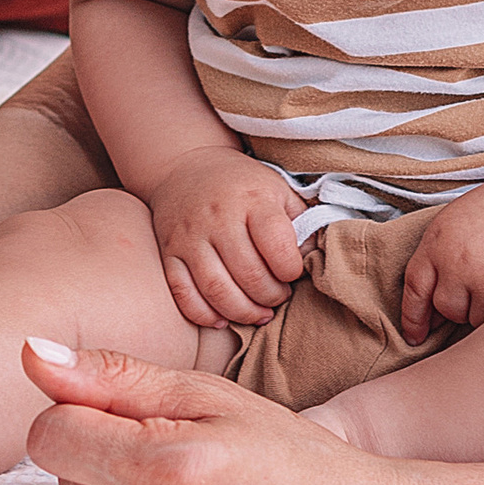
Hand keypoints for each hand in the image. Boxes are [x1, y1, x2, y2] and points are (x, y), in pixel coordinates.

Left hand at [22, 344, 431, 484]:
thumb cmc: (297, 459)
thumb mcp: (217, 397)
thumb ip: (117, 377)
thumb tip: (30, 353)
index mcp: (171, 467)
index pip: (50, 435)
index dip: (76, 416)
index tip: (117, 416)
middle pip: (68, 482)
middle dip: (108, 462)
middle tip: (182, 461)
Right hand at [143, 150, 309, 330]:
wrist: (186, 167)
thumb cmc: (242, 186)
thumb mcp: (277, 190)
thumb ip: (301, 222)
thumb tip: (314, 259)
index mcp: (252, 200)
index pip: (277, 245)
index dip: (291, 270)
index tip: (293, 273)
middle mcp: (218, 217)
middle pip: (249, 274)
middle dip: (271, 296)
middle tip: (279, 297)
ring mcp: (189, 236)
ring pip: (216, 289)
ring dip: (243, 312)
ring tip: (259, 313)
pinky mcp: (169, 252)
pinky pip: (182, 293)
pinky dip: (203, 314)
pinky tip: (222, 318)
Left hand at [400, 172, 483, 337]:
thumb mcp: (461, 219)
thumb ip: (442, 255)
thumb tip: (431, 307)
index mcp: (439, 239)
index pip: (415, 287)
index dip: (413, 317)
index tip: (415, 336)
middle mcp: (456, 261)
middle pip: (445, 308)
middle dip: (461, 304)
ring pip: (473, 319)